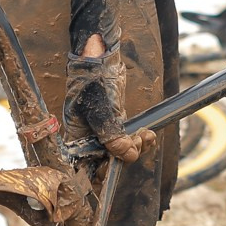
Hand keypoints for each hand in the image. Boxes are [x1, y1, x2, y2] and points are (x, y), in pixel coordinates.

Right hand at [66, 39, 152, 163]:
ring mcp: (103, 130)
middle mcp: (89, 137)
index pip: (87, 166)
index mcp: (77, 137)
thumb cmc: (91, 78)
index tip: (117, 167)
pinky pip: (128, 137)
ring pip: (121, 150)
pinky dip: (140, 139)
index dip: (102, 172)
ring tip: (146, 136)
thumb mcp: (99, 108)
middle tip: (137, 144)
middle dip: (125, 156)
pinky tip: (148, 133)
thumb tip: (127, 156)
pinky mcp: (116, 121)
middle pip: (107, 161)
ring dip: (136, 147)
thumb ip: (111, 134)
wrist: (99, 54)